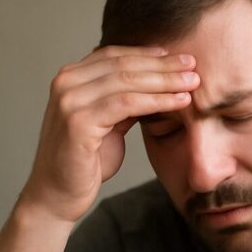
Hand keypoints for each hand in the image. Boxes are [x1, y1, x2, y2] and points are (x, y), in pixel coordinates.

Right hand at [18, 46, 198, 222]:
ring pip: (127, 82)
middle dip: (162, 64)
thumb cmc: (85, 163)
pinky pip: (127, 105)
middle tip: (193, 64)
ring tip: (193, 82)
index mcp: (71, 78)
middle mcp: (66, 83)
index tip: (179, 57)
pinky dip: (157, 101)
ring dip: (165, 80)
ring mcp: (70, 101)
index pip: (114, 55)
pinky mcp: (78, 121)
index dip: (149, 54)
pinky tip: (179, 102)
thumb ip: (124, 101)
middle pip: (122, 65)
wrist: (58, 197)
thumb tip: (156, 83)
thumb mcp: (108, 124)